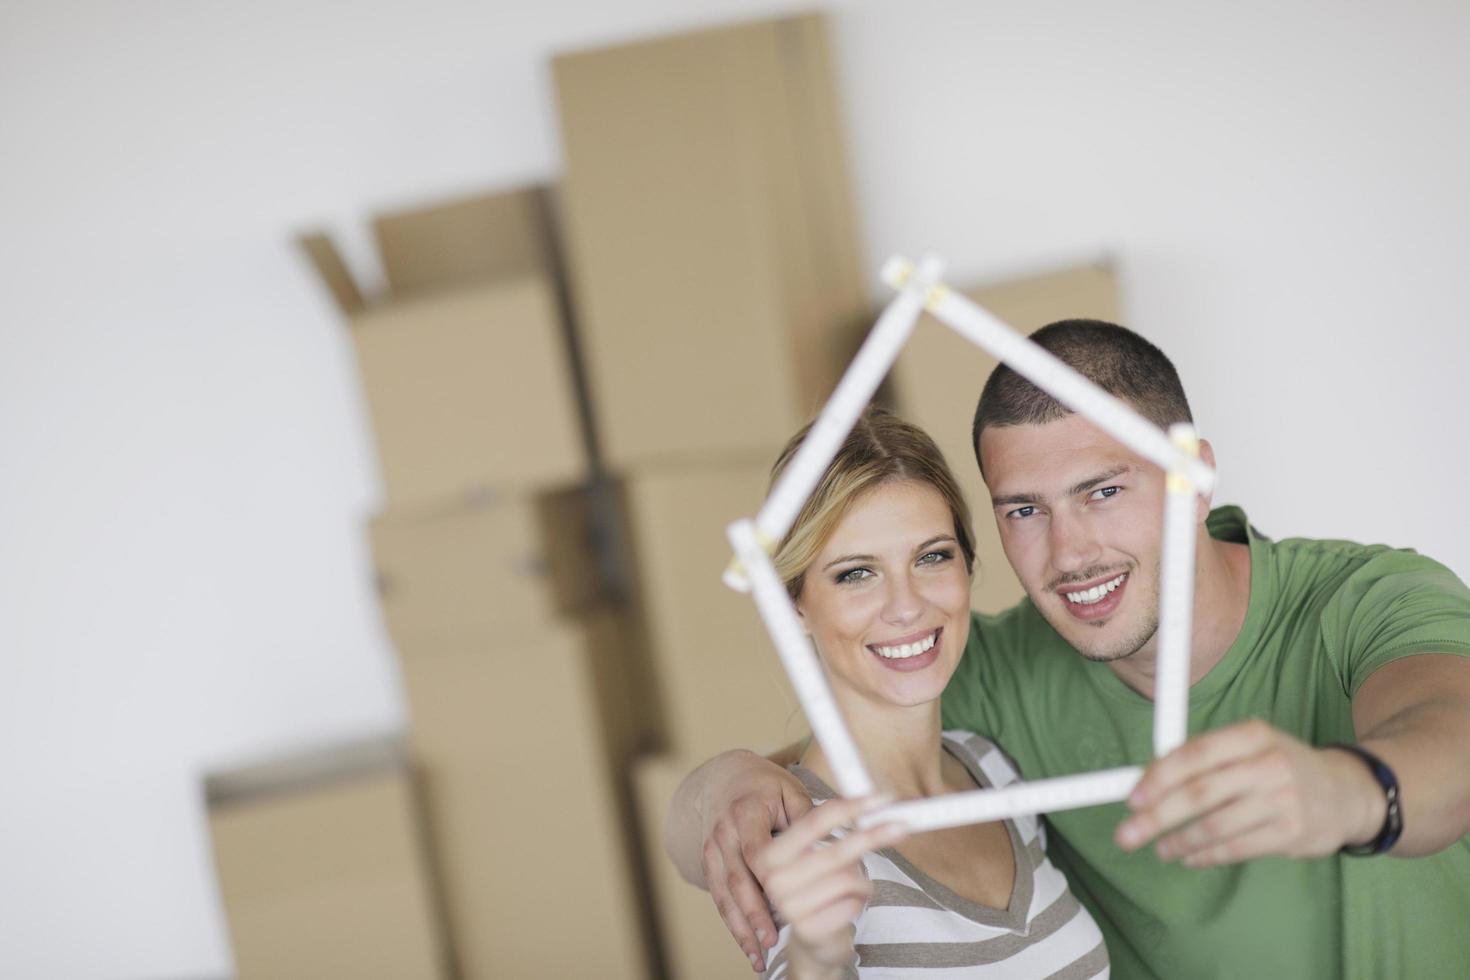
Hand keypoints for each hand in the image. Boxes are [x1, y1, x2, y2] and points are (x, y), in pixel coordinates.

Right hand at [697, 752, 816, 970]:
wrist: (728, 778)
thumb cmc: (767, 786)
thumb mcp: (790, 792)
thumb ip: (808, 818)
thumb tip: (833, 844)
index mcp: (746, 812)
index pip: (757, 851)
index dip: (770, 879)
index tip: (784, 902)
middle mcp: (724, 833)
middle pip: (738, 880)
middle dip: (754, 914)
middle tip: (772, 940)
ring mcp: (712, 849)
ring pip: (725, 895)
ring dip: (742, 927)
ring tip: (760, 953)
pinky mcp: (709, 863)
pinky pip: (719, 898)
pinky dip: (733, 925)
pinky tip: (748, 947)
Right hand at [752, 795, 906, 969]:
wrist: (810, 935)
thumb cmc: (816, 885)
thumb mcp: (816, 851)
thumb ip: (835, 827)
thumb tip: (872, 803)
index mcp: (771, 853)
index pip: (814, 821)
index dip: (849, 807)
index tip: (879, 799)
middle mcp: (774, 880)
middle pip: (835, 850)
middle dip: (872, 837)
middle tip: (900, 826)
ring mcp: (789, 907)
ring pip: (848, 878)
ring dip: (862, 879)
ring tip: (857, 884)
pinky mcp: (808, 930)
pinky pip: (852, 904)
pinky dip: (860, 900)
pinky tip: (851, 903)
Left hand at [1115, 719, 1385, 866]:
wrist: (1348, 793)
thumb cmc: (1281, 767)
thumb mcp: (1250, 746)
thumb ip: (1205, 759)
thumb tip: (1147, 779)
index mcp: (1252, 735)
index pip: (1194, 753)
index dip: (1158, 777)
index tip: (1132, 798)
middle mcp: (1268, 764)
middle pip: (1200, 793)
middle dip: (1157, 816)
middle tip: (1127, 833)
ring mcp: (1283, 800)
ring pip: (1215, 825)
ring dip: (1179, 840)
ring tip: (1159, 847)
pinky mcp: (1292, 833)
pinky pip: (1236, 848)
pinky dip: (1206, 855)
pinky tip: (1188, 857)